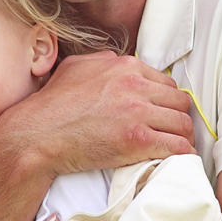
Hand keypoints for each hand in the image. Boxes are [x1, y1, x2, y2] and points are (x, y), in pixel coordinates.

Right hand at [0, 51, 194, 177]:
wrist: (38, 133)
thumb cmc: (52, 103)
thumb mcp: (76, 67)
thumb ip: (102, 62)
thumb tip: (117, 63)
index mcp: (124, 67)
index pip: (165, 82)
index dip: (165, 100)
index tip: (161, 113)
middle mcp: (135, 86)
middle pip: (179, 101)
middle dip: (177, 116)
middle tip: (171, 131)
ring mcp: (138, 113)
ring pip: (183, 123)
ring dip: (182, 136)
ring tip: (176, 146)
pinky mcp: (138, 140)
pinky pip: (177, 146)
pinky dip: (182, 153)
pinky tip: (177, 159)